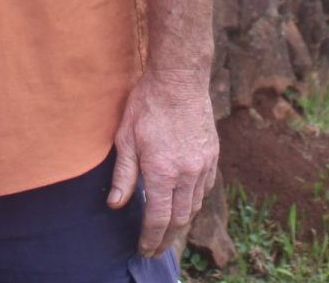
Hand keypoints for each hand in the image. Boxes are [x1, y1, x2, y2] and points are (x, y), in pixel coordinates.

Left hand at [107, 69, 217, 257]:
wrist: (180, 79)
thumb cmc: (148, 105)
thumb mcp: (125, 138)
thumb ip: (123, 174)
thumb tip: (116, 204)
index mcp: (163, 172)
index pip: (158, 219)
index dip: (151, 239)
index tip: (144, 249)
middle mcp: (187, 174)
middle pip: (179, 219)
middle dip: (166, 239)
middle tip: (155, 250)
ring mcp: (203, 165)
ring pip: (195, 206)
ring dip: (182, 222)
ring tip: (169, 231)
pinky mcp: (212, 155)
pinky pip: (206, 188)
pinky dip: (195, 201)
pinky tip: (185, 203)